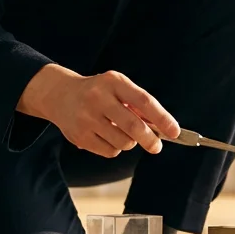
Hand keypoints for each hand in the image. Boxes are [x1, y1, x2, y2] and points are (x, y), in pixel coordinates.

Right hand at [18, 64, 180, 157]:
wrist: (60, 95)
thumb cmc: (97, 92)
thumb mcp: (117, 87)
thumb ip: (137, 104)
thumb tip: (161, 128)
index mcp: (113, 82)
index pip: (144, 101)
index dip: (162, 118)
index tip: (174, 131)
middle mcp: (98, 98)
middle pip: (133, 126)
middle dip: (150, 140)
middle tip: (156, 146)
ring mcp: (87, 118)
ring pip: (123, 142)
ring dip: (129, 143)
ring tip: (122, 133)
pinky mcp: (79, 136)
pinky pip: (109, 151)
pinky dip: (115, 148)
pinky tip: (106, 137)